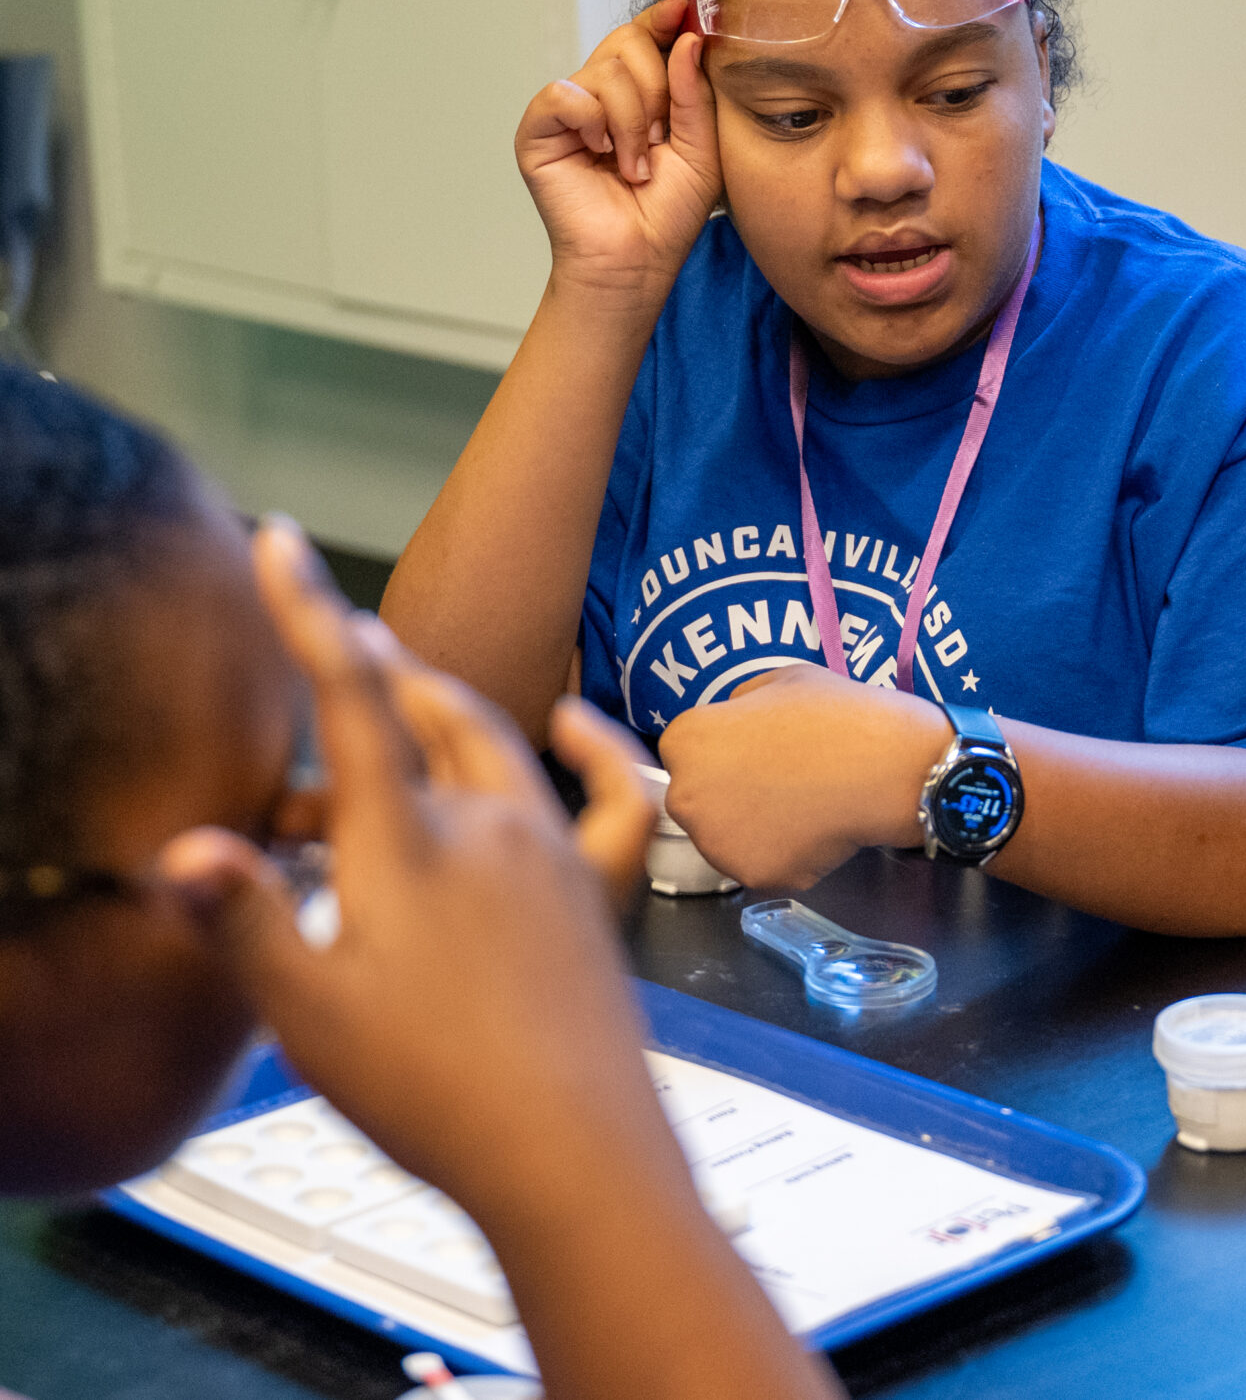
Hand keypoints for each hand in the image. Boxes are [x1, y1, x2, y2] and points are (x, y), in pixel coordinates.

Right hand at [159, 518, 680, 1220]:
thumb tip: (181, 849)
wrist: (572, 1151)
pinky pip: (616, 795)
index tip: (279, 542)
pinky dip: (594, 747)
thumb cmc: (439, 1093)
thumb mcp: (311, 1017)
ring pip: (496, 744)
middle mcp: (490, 827)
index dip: (310, 613)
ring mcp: (554, 855)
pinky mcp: (600, 894)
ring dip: (443, 710)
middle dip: (374, 671)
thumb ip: (245, 923)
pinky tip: (573, 726)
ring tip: (397, 705)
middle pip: (428, 710)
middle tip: (332, 652)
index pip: (353, 700)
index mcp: (407, 845)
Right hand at [516, 0, 723, 300]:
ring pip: (603, 72)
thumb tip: (688, 37)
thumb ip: (694, 93)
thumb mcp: (702, 148)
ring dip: (632, 122)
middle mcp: (599, 97)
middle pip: (626, 42)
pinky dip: (593, 122)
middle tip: (662, 137)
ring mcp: (568, 112)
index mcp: (637, 96)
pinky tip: (602, 154)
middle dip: (657, 88)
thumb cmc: (668, 214)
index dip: (662, 19)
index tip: (686, 8)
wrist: (638, 260)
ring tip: (637, 164)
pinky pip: (565, 94)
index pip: (643, 38)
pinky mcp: (538, 130)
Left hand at [657, 665, 951, 889]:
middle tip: (782, 783)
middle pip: (698, 801)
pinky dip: (788, 855)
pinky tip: (818, 830)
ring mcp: (717, 843)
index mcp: (686, 741)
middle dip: (731, 795)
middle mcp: (687, 796)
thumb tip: (734, 720)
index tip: (757, 753)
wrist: (886, 766)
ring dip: (756, 828)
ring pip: (728, 840)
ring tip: (803, 805)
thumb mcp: (782, 680)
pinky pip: (764, 865)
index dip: (723, 752)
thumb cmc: (837, 714)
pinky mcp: (753, 875)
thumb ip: (742, 702)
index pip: (686, 753)